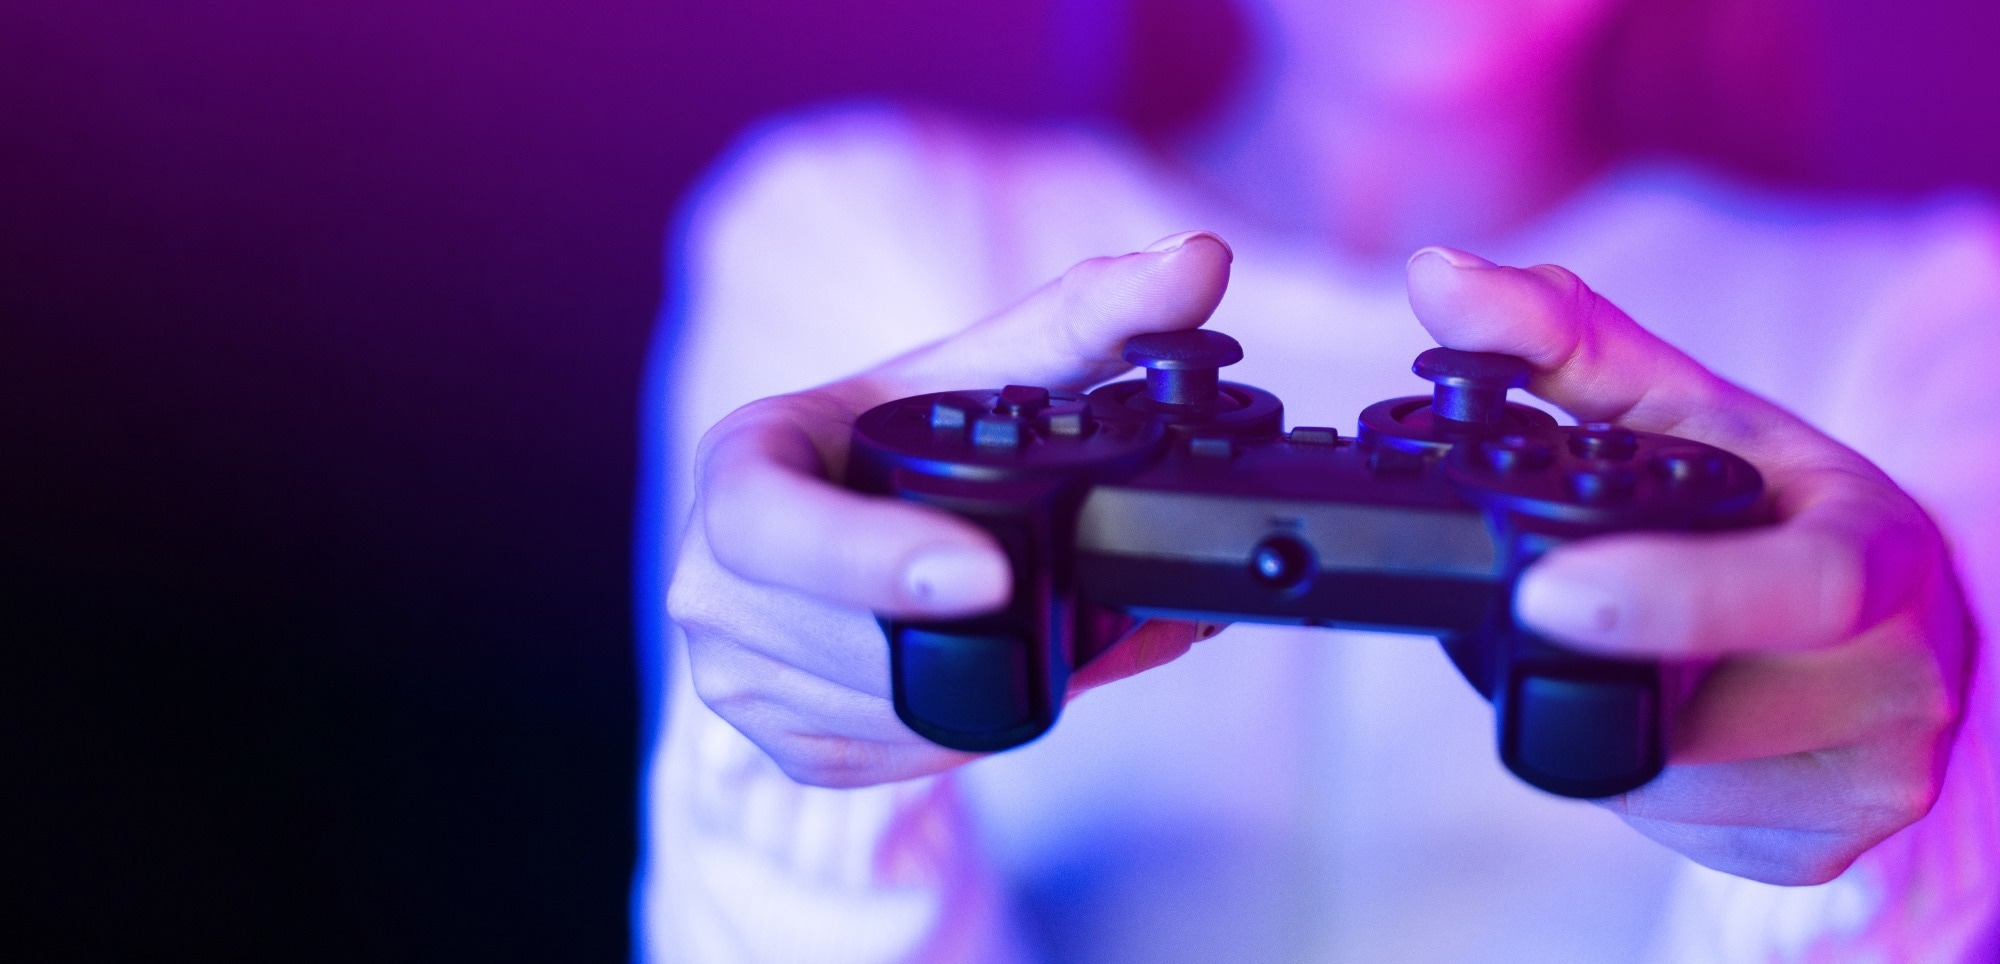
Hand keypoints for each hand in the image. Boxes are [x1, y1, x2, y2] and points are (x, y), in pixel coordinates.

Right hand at [667, 232, 1233, 787]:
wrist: (852, 525)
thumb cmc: (900, 440)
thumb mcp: (979, 371)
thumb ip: (1090, 316)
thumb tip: (1200, 262)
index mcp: (739, 466)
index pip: (765, 523)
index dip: (872, 557)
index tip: (989, 576)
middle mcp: (710, 579)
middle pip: (842, 641)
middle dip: (973, 635)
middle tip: (1095, 619)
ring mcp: (736, 675)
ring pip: (877, 713)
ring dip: (983, 688)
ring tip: (1065, 643)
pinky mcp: (784, 745)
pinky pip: (886, 760)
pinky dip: (963, 732)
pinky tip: (1004, 682)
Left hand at [1407, 246, 1973, 884]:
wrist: (1877, 620)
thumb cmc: (1769, 502)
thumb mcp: (1681, 409)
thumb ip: (1557, 339)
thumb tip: (1437, 278)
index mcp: (1882, 554)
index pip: (1800, 591)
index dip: (1670, 599)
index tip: (1544, 591)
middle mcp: (1903, 678)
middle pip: (1698, 709)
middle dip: (1600, 663)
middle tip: (1564, 608)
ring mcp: (1870, 780)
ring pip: (1668, 781)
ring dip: (1606, 719)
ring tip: (1630, 647)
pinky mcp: (1818, 851)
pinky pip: (1677, 828)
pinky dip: (1637, 777)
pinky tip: (1660, 713)